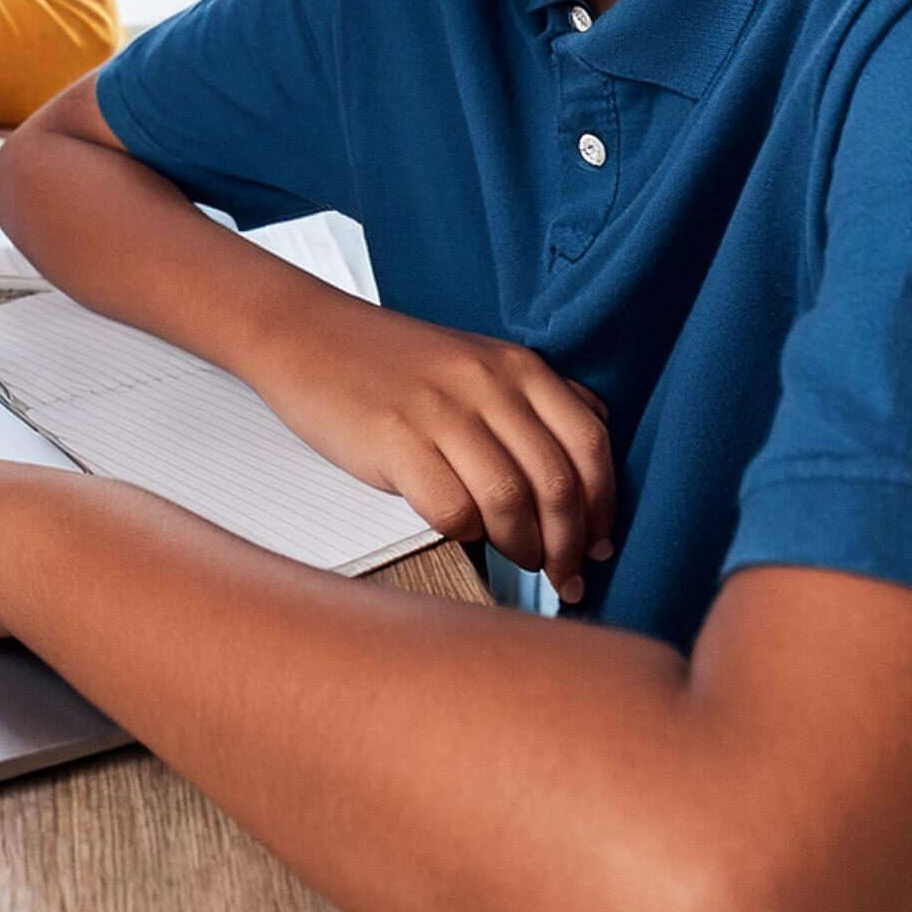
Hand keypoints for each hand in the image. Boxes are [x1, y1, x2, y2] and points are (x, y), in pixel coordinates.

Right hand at [253, 310, 614, 592]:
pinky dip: (466, 535)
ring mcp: (440, 411)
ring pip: (511, 503)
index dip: (605, 507)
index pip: (590, 445)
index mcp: (517, 365)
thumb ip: (534, 394)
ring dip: (524, 549)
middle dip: (570, 545)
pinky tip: (464, 534)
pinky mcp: (395, 441)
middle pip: (557, 483)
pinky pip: (451, 511)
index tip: (602, 546)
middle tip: (566, 576)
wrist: (307, 335)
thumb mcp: (476, 359)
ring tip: (520, 562)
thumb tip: (597, 438)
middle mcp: (487, 384)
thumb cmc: (390, 360)